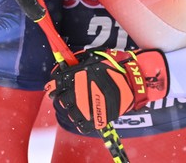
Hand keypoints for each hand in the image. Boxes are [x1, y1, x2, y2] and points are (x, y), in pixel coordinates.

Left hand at [45, 48, 168, 132]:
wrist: (133, 81)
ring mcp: (89, 106)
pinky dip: (81, 122)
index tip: (53, 88)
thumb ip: (79, 62)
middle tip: (65, 97)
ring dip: (71, 109)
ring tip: (76, 106)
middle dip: (62, 98)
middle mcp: (81, 91)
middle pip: (61, 100)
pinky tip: (83, 117)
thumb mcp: (94, 59)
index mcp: (79, 76)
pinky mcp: (98, 117)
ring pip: (71, 113)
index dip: (53, 86)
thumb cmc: (114, 67)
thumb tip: (66, 63)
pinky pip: (83, 125)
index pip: (56, 84)